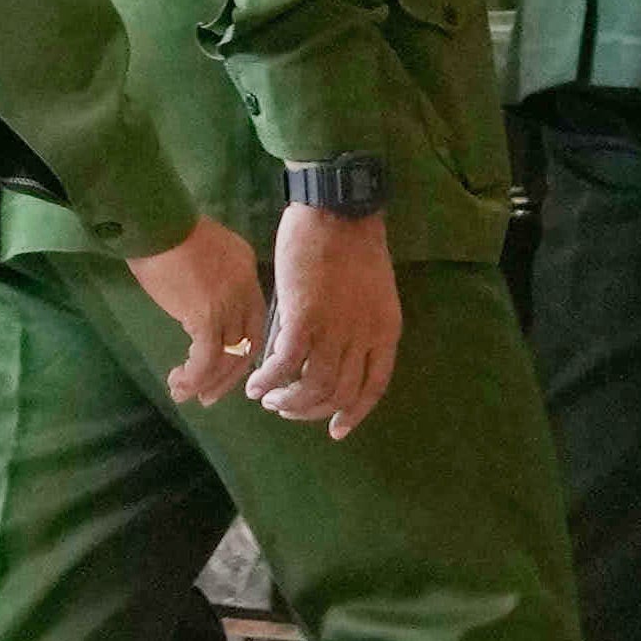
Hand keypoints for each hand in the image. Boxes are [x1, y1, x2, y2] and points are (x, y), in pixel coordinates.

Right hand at [124, 218, 267, 405]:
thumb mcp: (200, 251)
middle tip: (210, 394)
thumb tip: (197, 298)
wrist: (155, 221)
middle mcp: (245, 290)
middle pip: (249, 342)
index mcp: (246, 272)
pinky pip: (206, 358)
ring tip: (186, 394)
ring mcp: (229, 304)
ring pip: (230, 355)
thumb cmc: (166, 230)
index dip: (242, 346)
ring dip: (208, 381)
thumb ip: (209, 275)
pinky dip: (194, 376)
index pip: (253, 318)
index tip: (225, 365)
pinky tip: (178, 384)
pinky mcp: (206, 316)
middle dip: (230, 373)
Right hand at [252, 200, 401, 435]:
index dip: (353, 413)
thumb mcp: (368, 292)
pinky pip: (285, 364)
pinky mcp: (303, 319)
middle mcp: (364, 337)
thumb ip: (353, 325)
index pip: (373, 387)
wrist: (339, 211)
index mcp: (385, 331)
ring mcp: (335, 330)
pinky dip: (268, 379)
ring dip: (287, 400)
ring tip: (268, 398)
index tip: (335, 429)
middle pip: (339, 393)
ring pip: (312, 386)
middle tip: (286, 408)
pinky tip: (255, 383)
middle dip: (310, 409)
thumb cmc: (353, 243)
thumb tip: (327, 352)